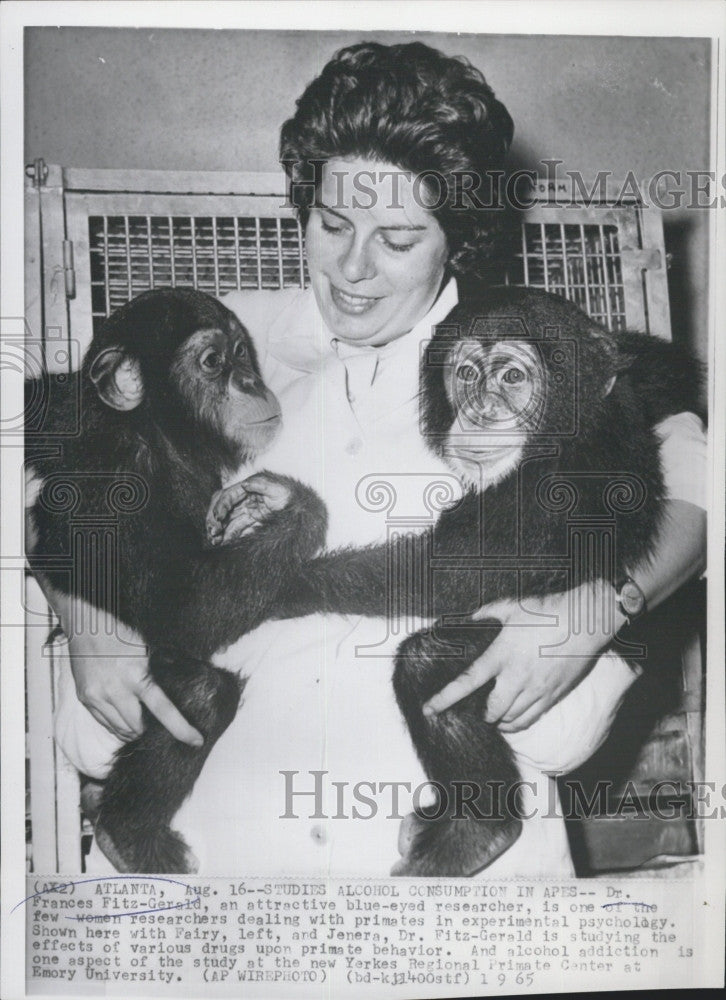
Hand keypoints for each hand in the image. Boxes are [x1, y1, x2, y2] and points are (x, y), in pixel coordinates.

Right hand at [66, 616, 202, 746]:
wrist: (85, 626)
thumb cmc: (120, 634)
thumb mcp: (145, 649)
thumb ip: (157, 672)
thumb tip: (177, 693)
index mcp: (136, 674)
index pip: (163, 709)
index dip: (181, 728)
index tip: (196, 741)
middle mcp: (115, 689)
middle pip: (138, 727)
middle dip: (150, 732)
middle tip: (160, 729)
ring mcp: (97, 696)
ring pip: (120, 729)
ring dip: (133, 732)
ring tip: (143, 726)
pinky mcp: (85, 699)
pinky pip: (105, 723)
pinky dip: (117, 726)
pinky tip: (125, 720)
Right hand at [206, 472, 291, 545]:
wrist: (303, 509)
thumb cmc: (291, 495)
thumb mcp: (278, 488)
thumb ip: (261, 485)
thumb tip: (245, 483)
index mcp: (248, 487)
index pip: (227, 496)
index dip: (220, 507)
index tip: (218, 519)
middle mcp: (245, 498)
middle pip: (222, 508)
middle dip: (214, 519)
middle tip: (213, 532)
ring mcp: (248, 509)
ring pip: (227, 519)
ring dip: (219, 529)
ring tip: (215, 540)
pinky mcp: (252, 520)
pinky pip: (236, 527)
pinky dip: (228, 534)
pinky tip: (224, 542)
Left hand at [423, 582, 622, 731]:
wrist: (584, 622)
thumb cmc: (547, 611)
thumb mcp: (512, 606)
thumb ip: (486, 613)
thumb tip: (469, 618)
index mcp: (501, 655)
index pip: (467, 681)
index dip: (445, 698)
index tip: (429, 709)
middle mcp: (516, 678)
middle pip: (490, 710)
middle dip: (480, 714)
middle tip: (473, 710)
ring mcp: (536, 690)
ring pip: (510, 719)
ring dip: (498, 721)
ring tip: (492, 716)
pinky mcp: (552, 696)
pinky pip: (530, 720)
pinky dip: (517, 724)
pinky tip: (512, 720)